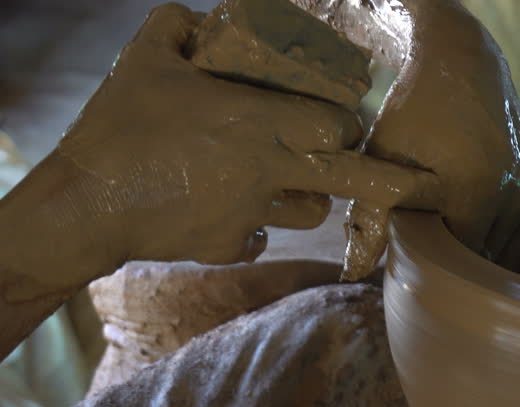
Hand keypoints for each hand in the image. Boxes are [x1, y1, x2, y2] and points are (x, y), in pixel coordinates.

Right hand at [1, 2, 441, 299]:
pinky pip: (262, 238)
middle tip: (407, 183)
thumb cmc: (119, 127)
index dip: (345, 122)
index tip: (342, 118)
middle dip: (382, 180)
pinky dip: (256, 227)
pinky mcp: (233, 246)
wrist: (88, 206)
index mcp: (255, 121)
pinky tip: (230, 211)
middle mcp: (267, 170)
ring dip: (309, 196)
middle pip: (346, 178)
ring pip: (311, 212)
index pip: (334, 125)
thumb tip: (206, 18)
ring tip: (284, 181)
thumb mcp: (144, 58)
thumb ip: (180, 26)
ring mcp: (253, 214)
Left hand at [341, 1, 519, 278]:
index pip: (452, 265)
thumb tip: (353, 272)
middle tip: (419, 240)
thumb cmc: (414, 107)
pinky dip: (488, 234)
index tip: (403, 249)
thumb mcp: (384, 156)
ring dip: (471, 250)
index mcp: (475, 195)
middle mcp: (511, 197)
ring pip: (499, 249)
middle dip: (450, 261)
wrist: (462, 59)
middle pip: (478, 260)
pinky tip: (463, 219)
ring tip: (440, 228)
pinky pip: (513, 231)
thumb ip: (369, 218)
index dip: (425, 265)